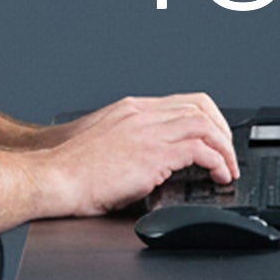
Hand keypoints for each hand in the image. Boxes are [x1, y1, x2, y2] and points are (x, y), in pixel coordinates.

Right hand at [29, 94, 238, 216]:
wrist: (50, 178)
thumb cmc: (68, 170)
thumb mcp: (103, 142)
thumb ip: (130, 141)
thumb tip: (150, 160)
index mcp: (131, 109)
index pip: (183, 102)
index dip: (207, 118)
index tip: (215, 136)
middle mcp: (142, 114)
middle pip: (200, 108)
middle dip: (222, 131)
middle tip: (228, 153)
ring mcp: (148, 131)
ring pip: (205, 125)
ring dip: (224, 148)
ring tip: (228, 168)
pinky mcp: (152, 154)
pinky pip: (199, 150)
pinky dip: (216, 162)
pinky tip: (218, 176)